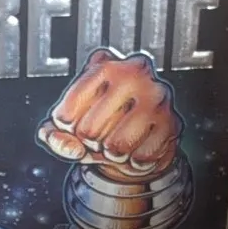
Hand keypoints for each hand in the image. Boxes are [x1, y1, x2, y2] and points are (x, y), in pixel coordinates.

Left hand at [37, 49, 181, 184]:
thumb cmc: (102, 125)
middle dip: (90, 144)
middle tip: (99, 137)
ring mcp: (155, 96)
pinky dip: (134, 163)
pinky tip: (135, 151)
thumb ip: (55, 136)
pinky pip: (140, 157)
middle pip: (90, 130)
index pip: (69, 108)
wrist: (139, 138)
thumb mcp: (71, 127)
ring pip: (116, 145)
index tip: (72, 125)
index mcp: (104, 65)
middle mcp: (133, 73)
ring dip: (112, 154)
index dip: (66, 128)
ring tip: (116, 145)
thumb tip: (62, 145)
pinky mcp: (171, 121)